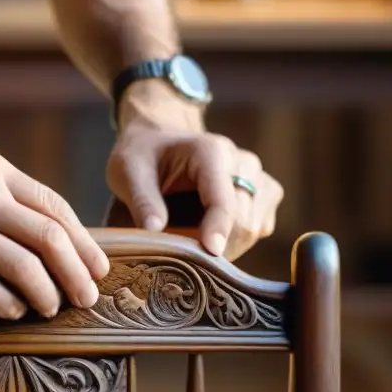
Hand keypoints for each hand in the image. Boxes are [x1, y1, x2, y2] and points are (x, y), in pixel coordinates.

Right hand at [0, 150, 109, 319]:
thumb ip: (4, 195)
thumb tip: (51, 235)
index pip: (56, 207)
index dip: (84, 243)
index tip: (97, 268)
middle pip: (50, 239)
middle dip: (77, 275)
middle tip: (87, 299)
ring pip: (23, 267)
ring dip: (46, 295)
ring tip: (51, 308)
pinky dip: (7, 304)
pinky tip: (13, 311)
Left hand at [106, 82, 283, 260]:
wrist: (160, 137)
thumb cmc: (142, 153)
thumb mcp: (127, 170)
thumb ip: (142, 200)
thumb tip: (154, 231)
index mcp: (210, 152)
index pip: (224, 199)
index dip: (218, 229)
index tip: (210, 252)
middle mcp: (242, 162)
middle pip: (244, 220)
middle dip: (216, 244)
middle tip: (182, 253)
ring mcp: (257, 177)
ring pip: (255, 228)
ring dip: (227, 244)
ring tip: (193, 241)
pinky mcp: (263, 193)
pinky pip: (261, 228)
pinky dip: (238, 240)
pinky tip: (210, 233)